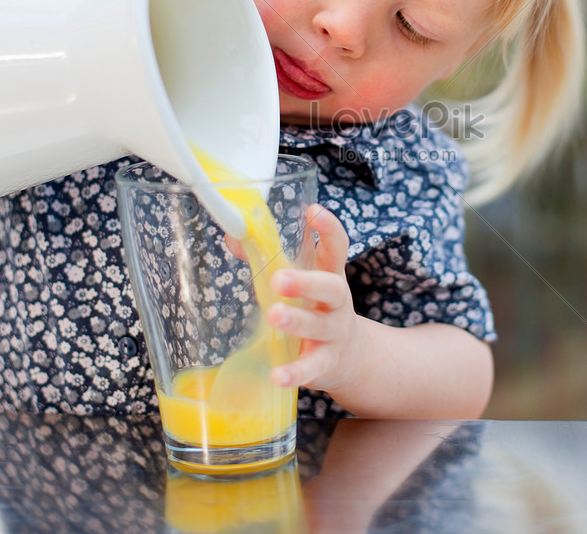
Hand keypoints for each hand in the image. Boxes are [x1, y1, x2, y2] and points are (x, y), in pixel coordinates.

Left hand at [265, 204, 361, 393]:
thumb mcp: (303, 282)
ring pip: (319, 325)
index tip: (314, 211)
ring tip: (274, 315)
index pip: (336, 248)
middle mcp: (337, 302)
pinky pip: (311, 367)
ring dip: (297, 320)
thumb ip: (270, 259)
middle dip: (306, 281)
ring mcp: (334, 334)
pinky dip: (295, 373)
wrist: (352, 357)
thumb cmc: (317, 308)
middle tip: (279, 278)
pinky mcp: (325, 363)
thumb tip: (234, 237)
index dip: (329, 229)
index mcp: (330, 276)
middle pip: (330, 287)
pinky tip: (277, 376)